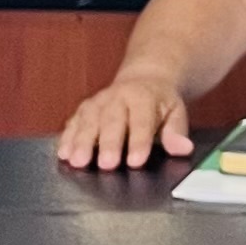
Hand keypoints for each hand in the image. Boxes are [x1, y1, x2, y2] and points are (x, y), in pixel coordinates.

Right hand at [56, 74, 192, 170]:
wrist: (143, 79)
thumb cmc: (159, 102)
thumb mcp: (175, 112)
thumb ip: (176, 131)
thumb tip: (182, 148)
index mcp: (143, 97)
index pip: (141, 121)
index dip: (139, 141)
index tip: (136, 161)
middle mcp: (118, 98)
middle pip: (112, 121)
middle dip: (108, 143)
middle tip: (106, 165)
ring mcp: (98, 103)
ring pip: (88, 121)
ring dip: (82, 142)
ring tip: (78, 161)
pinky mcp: (84, 110)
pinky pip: (74, 122)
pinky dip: (68, 137)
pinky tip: (63, 153)